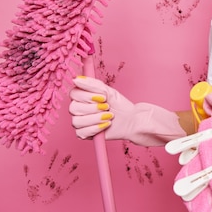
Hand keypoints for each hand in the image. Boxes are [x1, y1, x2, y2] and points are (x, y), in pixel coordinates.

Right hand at [69, 76, 185, 145]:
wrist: (139, 121)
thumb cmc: (127, 105)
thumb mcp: (111, 91)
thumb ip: (93, 84)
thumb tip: (77, 76)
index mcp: (86, 95)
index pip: (73, 91)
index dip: (88, 94)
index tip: (105, 97)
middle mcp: (82, 108)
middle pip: (73, 107)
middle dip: (93, 107)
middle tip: (109, 108)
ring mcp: (84, 122)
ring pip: (77, 120)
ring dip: (95, 118)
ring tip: (110, 117)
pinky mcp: (89, 135)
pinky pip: (81, 133)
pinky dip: (94, 129)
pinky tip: (106, 126)